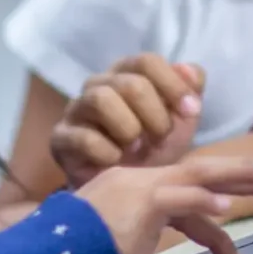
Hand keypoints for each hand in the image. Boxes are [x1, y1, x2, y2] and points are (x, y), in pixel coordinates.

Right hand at [51, 55, 204, 187]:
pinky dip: (107, 152)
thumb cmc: (153, 148)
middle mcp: (99, 84)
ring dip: (129, 127)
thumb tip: (188, 71)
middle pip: (130, 83)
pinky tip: (116, 162)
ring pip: (101, 99)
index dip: (173, 84)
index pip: (147, 62)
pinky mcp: (60, 138)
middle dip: (155, 114)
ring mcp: (76, 109)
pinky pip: (83, 137)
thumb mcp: (181, 122)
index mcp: (127, 74)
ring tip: (137, 148)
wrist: (128, 192)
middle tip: (161, 137)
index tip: (191, 111)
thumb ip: (190, 91)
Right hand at [75, 154, 252, 253]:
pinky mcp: (136, 202)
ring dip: (245, 178)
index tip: (246, 228)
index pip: (189, 192)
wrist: (44, 253)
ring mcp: (141, 188)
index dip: (222, 206)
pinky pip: (178, 199)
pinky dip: (204, 202)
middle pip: (206, 173)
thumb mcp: (113, 253)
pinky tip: (228, 209)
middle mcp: (143, 182)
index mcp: (139, 192)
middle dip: (250, 175)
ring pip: (202, 175)